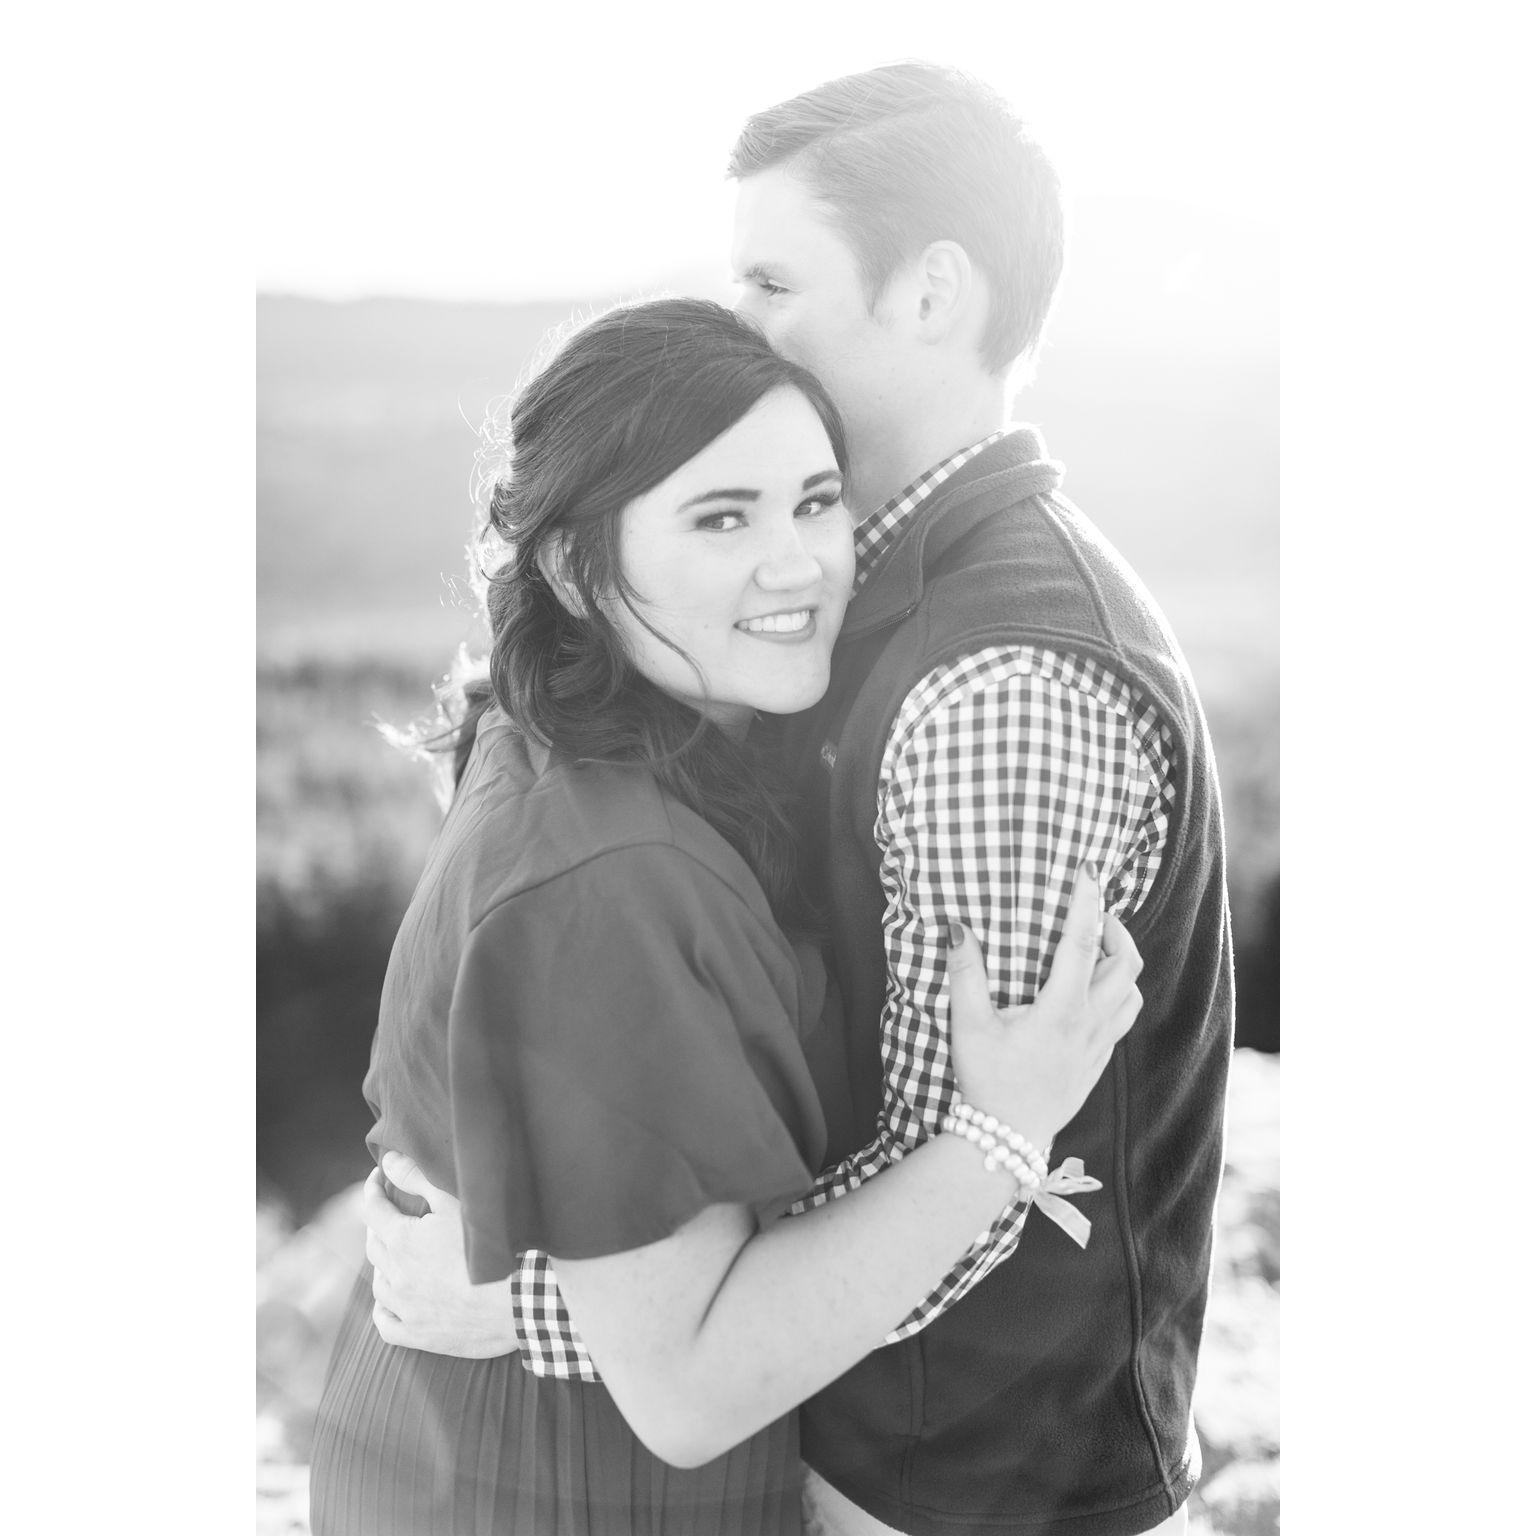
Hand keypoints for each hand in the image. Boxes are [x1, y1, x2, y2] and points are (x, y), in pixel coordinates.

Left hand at [364, 1151, 520, 1358]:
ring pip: (378, 1284)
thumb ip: (417, 1178)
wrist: (521, 1298)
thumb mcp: (455, 1201)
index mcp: (403, 1240)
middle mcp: (397, 1275)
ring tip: (395, 1252)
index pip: (373, 1208)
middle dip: (378, 1223)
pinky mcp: (419, 1335)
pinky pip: (386, 1324)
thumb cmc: (490, 1243)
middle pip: (374, 1245)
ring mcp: (407, 1309)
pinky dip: (383, 1309)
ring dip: (383, 1264)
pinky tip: (389, 1300)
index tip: (380, 1176)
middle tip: (391, 1210)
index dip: (374, 1188)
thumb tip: (388, 1160)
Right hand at [944, 862, 1143, 1148]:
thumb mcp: (968, 1025)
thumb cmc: (987, 1080)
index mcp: (1061, 1010)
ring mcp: (1100, 1044)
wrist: (1007, 1137)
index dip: (1088, 903)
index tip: (1087, 871)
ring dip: (1121, 961)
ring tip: (1096, 946)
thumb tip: (957, 927)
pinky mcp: (1099, 1060)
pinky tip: (1094, 988)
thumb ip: (965, 972)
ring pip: (1132, 990)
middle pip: (1126, 963)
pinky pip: (1124, 1015)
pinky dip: (1119, 989)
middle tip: (1092, 912)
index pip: (1083, 943)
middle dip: (1115, 929)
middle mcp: (1090, 1024)